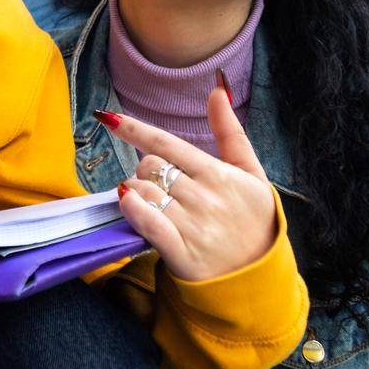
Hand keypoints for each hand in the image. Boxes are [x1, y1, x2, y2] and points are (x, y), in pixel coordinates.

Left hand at [100, 84, 277, 281]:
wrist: (261, 278)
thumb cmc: (255, 221)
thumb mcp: (251, 174)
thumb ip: (231, 132)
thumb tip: (217, 90)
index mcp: (219, 173)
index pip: (167, 143)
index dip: (134, 129)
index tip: (108, 119)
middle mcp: (204, 196)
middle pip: (149, 166)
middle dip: (144, 171)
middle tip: (158, 186)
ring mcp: (193, 225)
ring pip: (142, 191)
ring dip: (136, 193)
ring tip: (154, 204)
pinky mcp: (182, 252)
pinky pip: (146, 222)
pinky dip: (131, 210)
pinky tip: (130, 205)